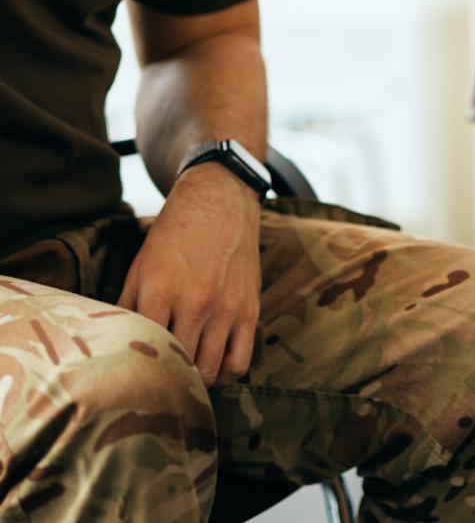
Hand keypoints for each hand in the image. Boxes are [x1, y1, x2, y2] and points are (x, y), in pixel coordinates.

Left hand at [118, 163, 261, 386]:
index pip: (146, 353)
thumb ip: (127, 308)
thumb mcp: (141, 266)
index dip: (139, 372)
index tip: (134, 381)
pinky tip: (215, 364)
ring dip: (197, 381)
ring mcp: (227, 307)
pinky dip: (227, 373)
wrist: (220, 200)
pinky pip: (241, 361)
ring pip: (211, 372)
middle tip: (159, 384)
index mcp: (161, 290)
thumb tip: (114, 348)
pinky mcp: (250, 308)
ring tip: (186, 378)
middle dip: (167, 381)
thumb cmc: (174, 234)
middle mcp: (196, 302)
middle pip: (180, 369)